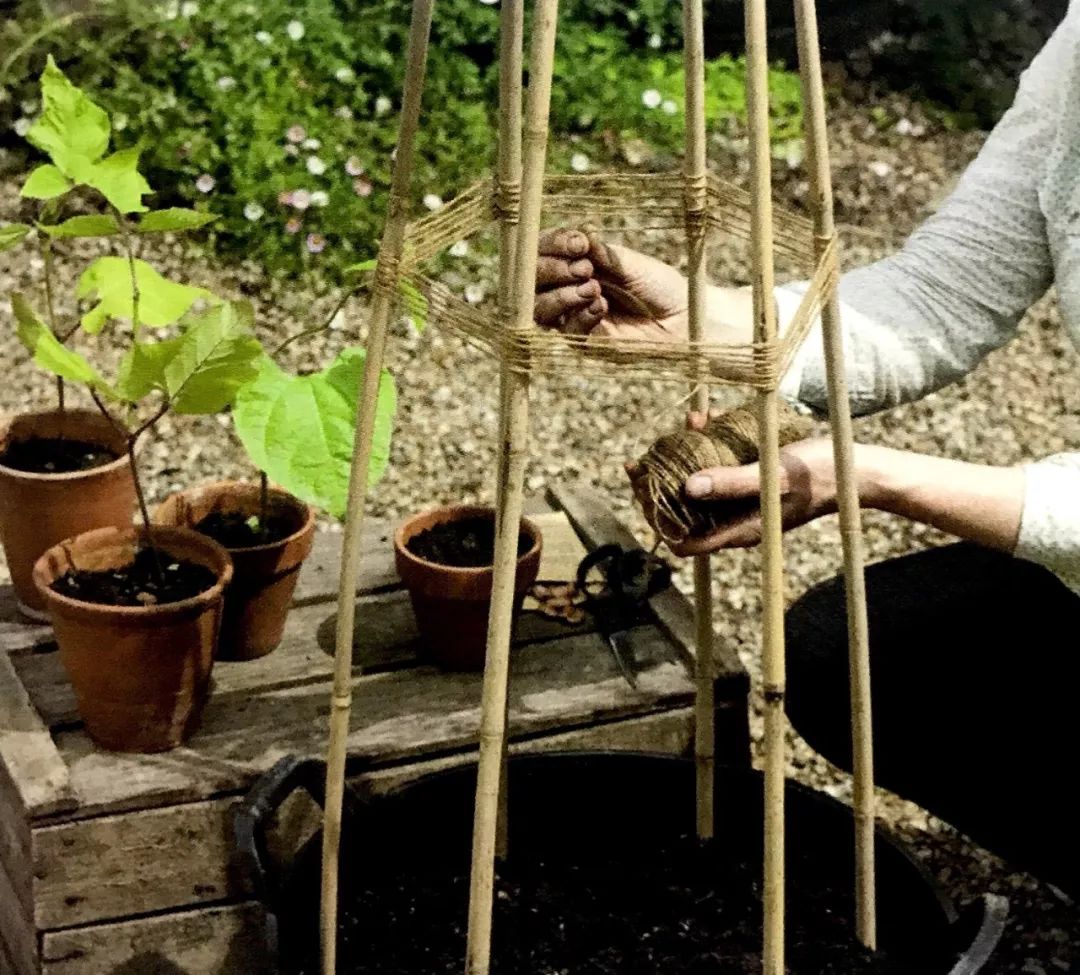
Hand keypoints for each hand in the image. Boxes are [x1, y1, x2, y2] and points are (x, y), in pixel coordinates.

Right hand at [534, 228, 687, 340]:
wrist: (683, 319)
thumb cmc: (659, 285)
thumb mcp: (631, 264)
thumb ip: (603, 254)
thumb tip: (580, 236)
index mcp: (574, 262)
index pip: (543, 251)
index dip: (551, 244)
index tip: (577, 242)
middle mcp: (566, 287)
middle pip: (532, 280)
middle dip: (552, 269)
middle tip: (584, 268)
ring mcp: (571, 316)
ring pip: (539, 308)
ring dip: (561, 295)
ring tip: (593, 287)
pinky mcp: (583, 342)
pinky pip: (566, 330)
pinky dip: (580, 316)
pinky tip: (601, 306)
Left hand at [627, 427, 840, 556]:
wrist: (859, 470)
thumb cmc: (821, 476)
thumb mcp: (774, 476)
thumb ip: (732, 483)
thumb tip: (687, 488)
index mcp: (739, 530)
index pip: (683, 541)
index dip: (656, 518)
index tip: (643, 488)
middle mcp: (737, 520)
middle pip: (684, 513)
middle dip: (660, 486)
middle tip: (643, 458)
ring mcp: (744, 503)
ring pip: (699, 488)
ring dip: (684, 460)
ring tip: (680, 428)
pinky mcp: (752, 483)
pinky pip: (721, 469)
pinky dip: (709, 448)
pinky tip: (707, 420)